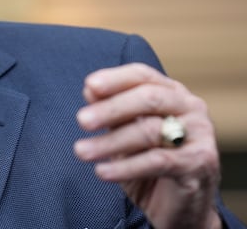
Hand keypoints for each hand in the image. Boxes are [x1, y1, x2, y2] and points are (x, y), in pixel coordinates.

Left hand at [74, 63, 221, 228]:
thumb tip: (89, 89)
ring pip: (150, 131)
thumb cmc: (150, 162)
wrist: (181, 206)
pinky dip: (126, 167)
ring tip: (81, 151)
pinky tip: (102, 172)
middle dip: (111, 108)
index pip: (142, 76)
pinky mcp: (200, 163)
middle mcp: (190, 107)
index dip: (115, 79)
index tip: (89, 85)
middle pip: (148, 98)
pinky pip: (158, 161)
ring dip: (110, 142)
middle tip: (82, 121)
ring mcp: (199, 134)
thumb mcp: (125, 133)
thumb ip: (112, 111)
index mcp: (172, 93)